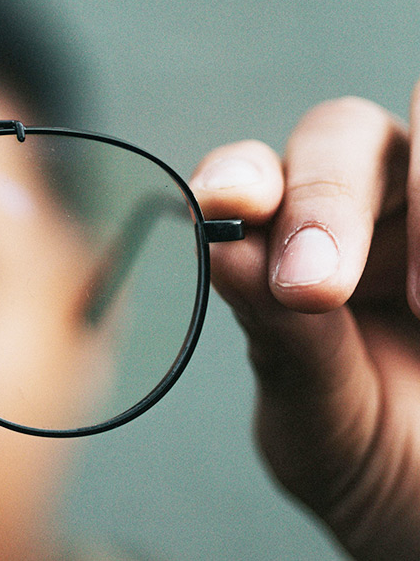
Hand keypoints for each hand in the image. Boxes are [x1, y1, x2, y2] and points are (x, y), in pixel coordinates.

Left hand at [192, 80, 419, 559]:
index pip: (256, 173)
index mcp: (290, 244)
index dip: (240, 172)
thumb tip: (221, 243)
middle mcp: (368, 209)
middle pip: (344, 133)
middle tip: (316, 288)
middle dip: (327, 198)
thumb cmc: (369, 456)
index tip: (229, 205)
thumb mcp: (317, 411)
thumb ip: (279, 334)